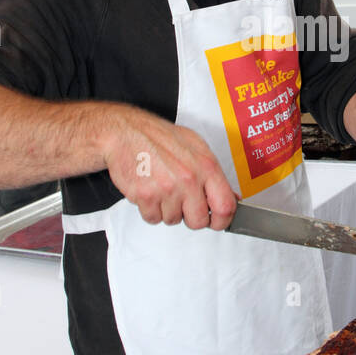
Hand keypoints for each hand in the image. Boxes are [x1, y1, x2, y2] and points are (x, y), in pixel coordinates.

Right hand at [101, 110, 237, 229]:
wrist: (124, 132)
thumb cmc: (158, 137)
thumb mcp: (195, 146)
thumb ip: (213, 173)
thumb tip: (231, 196)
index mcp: (206, 166)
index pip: (226, 206)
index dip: (222, 220)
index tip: (217, 222)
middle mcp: (188, 178)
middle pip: (199, 221)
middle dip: (191, 217)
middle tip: (183, 203)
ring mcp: (167, 189)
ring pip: (173, 220)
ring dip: (167, 210)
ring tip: (161, 188)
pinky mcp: (145, 196)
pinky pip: (153, 218)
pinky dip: (150, 210)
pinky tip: (149, 190)